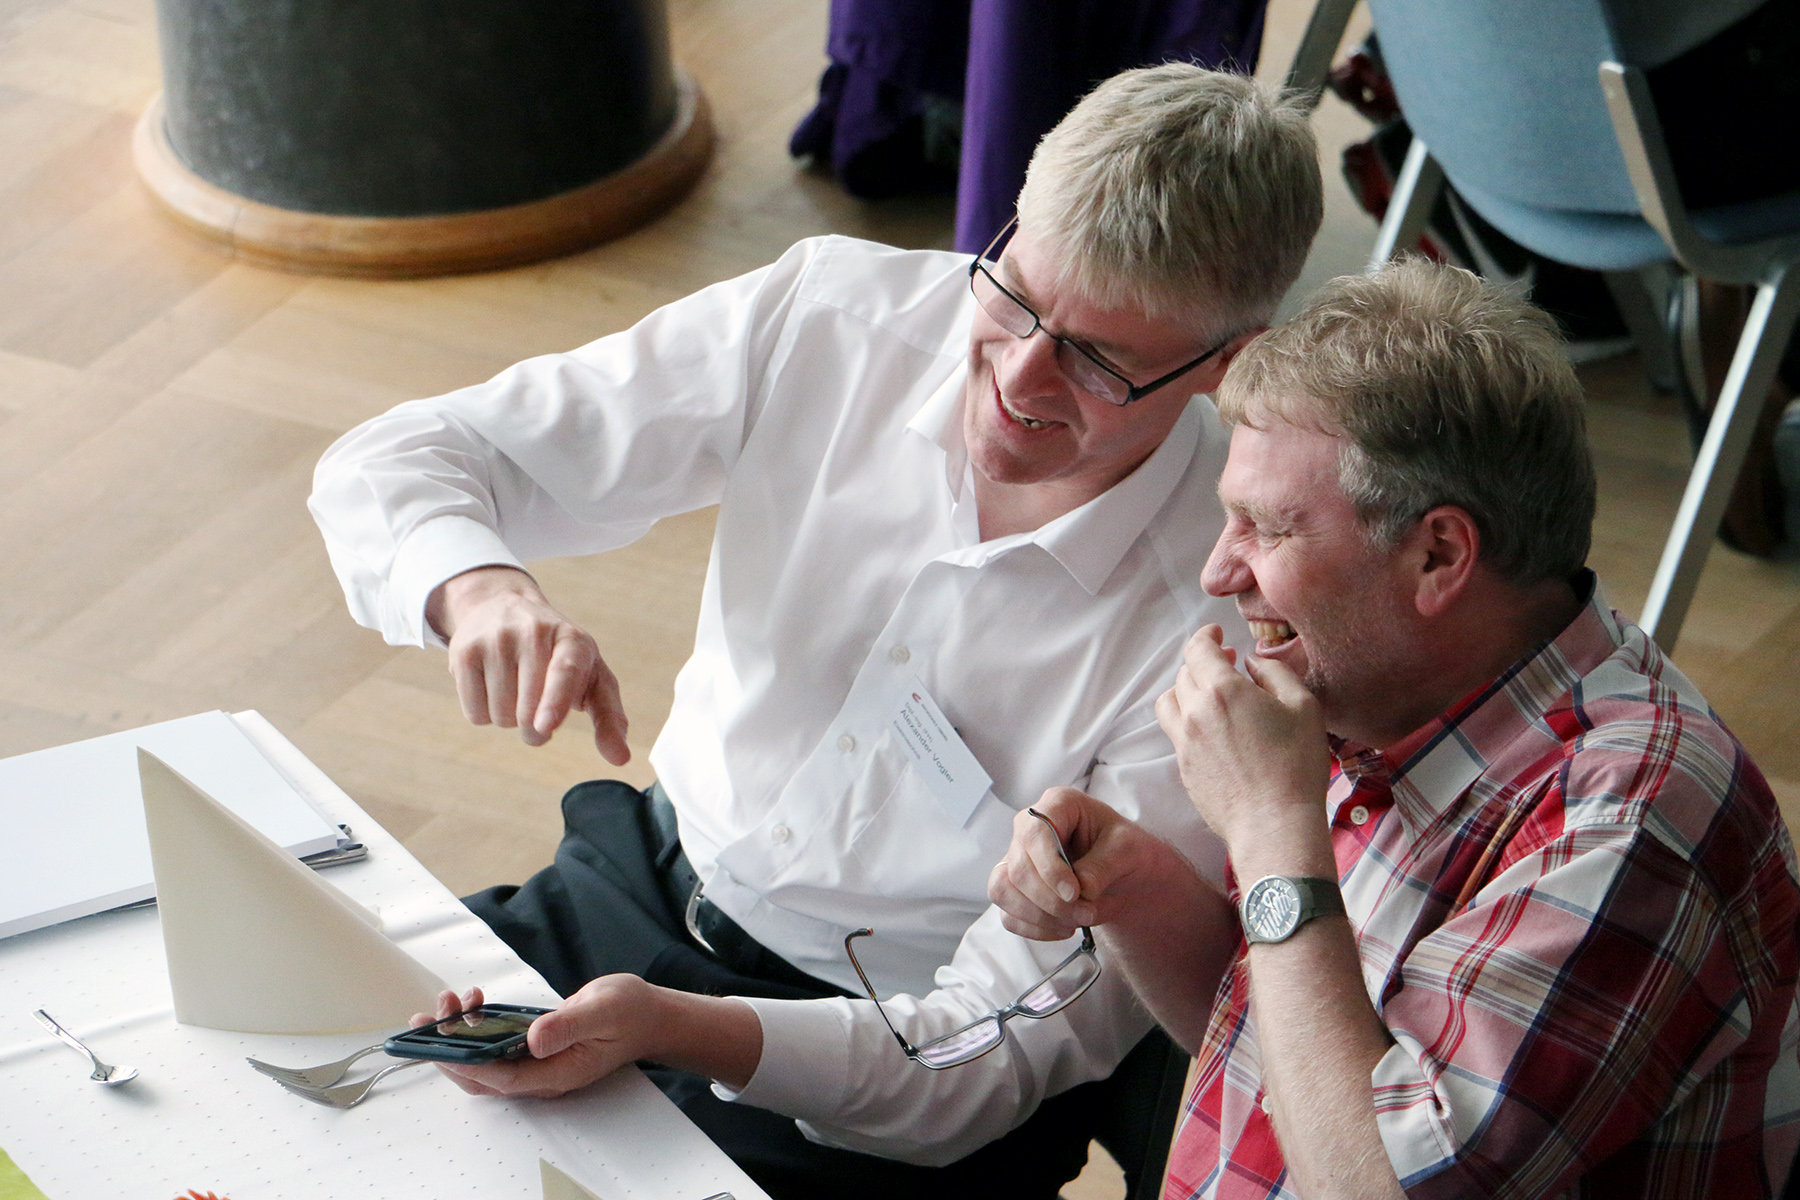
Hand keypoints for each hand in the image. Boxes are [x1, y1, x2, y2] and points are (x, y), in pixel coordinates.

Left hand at [415, 978, 659, 1098]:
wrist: (649, 1015)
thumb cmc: (630, 1013)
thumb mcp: (602, 1012)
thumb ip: (568, 1025)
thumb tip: (533, 1038)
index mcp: (556, 1073)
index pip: (501, 1079)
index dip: (466, 1064)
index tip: (440, 1044)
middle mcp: (541, 1074)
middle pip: (482, 1076)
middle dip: (450, 1050)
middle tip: (426, 1019)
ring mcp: (537, 1062)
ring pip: (485, 1060)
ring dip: (459, 1035)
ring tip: (447, 1002)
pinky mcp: (535, 1047)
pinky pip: (496, 1045)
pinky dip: (477, 1026)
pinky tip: (473, 1002)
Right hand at [426, 566, 629, 763]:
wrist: (504, 607)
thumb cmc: (560, 656)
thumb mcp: (592, 676)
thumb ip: (609, 717)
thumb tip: (621, 759)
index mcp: (573, 640)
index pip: (564, 671)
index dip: (555, 701)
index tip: (546, 725)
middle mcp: (533, 632)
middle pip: (528, 714)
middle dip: (536, 729)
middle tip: (542, 715)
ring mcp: (495, 639)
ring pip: (500, 717)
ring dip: (510, 719)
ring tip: (516, 690)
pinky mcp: (463, 652)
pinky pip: (475, 714)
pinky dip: (485, 714)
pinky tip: (493, 687)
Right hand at [987, 787, 1180, 940]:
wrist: (1125, 876)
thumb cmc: (1125, 851)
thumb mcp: (1128, 850)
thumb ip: (1105, 865)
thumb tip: (1081, 888)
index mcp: (1057, 804)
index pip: (1035, 834)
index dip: (1049, 868)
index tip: (1074, 893)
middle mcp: (1029, 828)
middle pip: (1018, 868)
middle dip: (1051, 901)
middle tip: (1087, 913)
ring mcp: (1017, 858)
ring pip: (1003, 890)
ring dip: (1039, 915)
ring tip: (1076, 923)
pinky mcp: (1014, 888)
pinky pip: (1008, 914)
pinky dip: (1035, 928)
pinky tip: (1063, 928)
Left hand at [1155, 625, 1329, 862]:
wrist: (1273, 824)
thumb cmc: (1296, 766)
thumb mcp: (1303, 707)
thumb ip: (1275, 674)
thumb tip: (1251, 663)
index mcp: (1222, 690)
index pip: (1198, 649)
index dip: (1206, 636)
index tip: (1218, 635)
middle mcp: (1194, 712)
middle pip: (1184, 673)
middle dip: (1203, 662)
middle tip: (1226, 664)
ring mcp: (1184, 742)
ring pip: (1171, 701)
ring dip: (1187, 690)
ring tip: (1211, 695)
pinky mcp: (1182, 767)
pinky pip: (1176, 732)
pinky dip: (1188, 720)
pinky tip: (1213, 730)